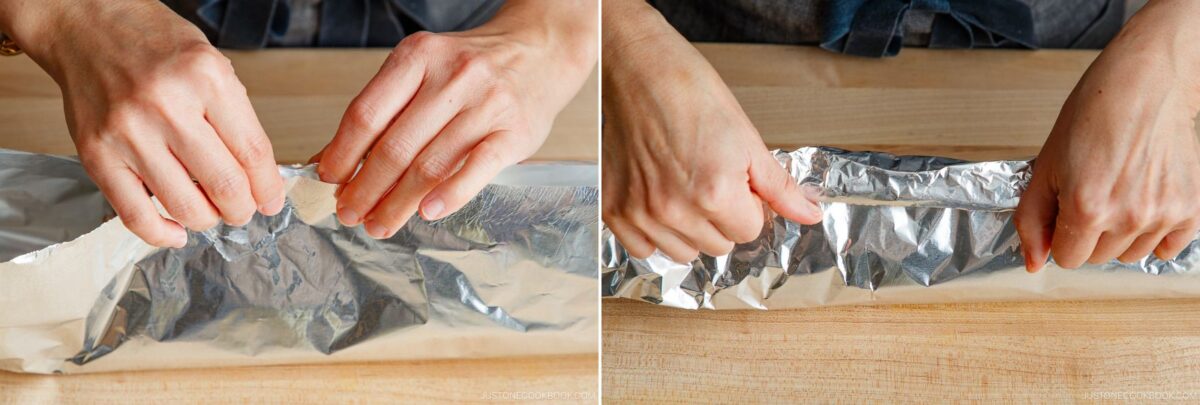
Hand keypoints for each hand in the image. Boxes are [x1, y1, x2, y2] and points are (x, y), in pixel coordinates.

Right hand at [0, 0, 284, 247]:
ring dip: (208, 220)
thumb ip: (235, 117)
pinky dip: (162, 234)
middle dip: (243, 209)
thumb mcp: (212, 64)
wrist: (87, 25)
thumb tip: (259, 177)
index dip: (269, 187)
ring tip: (210, 210)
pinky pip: (135, 215)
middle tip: (243, 209)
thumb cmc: (153, 44)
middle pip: (225, 185)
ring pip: (186, 206)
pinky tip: (176, 231)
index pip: (253, 152)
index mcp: (206, 78)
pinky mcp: (96, 154)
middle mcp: (166, 105)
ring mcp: (128, 132)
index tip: (271, 200)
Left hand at [316, 0, 596, 238]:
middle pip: (395, 146)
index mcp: (419, 56)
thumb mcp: (425, 70)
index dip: (342, 154)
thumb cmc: (477, 67)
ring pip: (430, 165)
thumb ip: (384, 110)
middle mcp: (452, 77)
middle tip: (349, 213)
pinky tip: (427, 213)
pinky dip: (450, 195)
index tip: (329, 182)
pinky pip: (476, 170)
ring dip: (397, 203)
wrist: (541, 51)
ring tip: (379, 224)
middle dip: (365, 188)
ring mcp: (485, 104)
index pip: (367, 114)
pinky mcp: (513, 132)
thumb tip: (332, 159)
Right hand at [601, 0, 821, 262]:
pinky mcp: (614, 210)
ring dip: (689, 229)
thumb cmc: (690, 92)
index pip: (750, 231)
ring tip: (682, 186)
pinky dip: (653, 232)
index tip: (736, 180)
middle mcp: (675, 210)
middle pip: (718, 245)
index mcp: (715, 193)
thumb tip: (811, 214)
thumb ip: (780, 186)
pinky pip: (642, 248)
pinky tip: (657, 198)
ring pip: (683, 252)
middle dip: (721, 218)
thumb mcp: (747, 138)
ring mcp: (641, 213)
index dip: (749, 205)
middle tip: (708, 177)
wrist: (640, 69)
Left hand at [1016, 0, 1199, 270]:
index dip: (1060, 234)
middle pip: (1097, 258)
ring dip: (1119, 234)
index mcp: (1087, 207)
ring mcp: (1163, 214)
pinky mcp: (1191, 208)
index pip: (1066, 258)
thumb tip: (1033, 262)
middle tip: (1092, 191)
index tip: (1065, 209)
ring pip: (1130, 255)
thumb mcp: (1044, 165)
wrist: (1146, 83)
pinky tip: (1144, 200)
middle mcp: (1128, 216)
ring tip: (1118, 191)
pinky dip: (1154, 234)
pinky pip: (1167, 248)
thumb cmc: (1093, 115)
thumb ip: (1032, 219)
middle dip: (1086, 233)